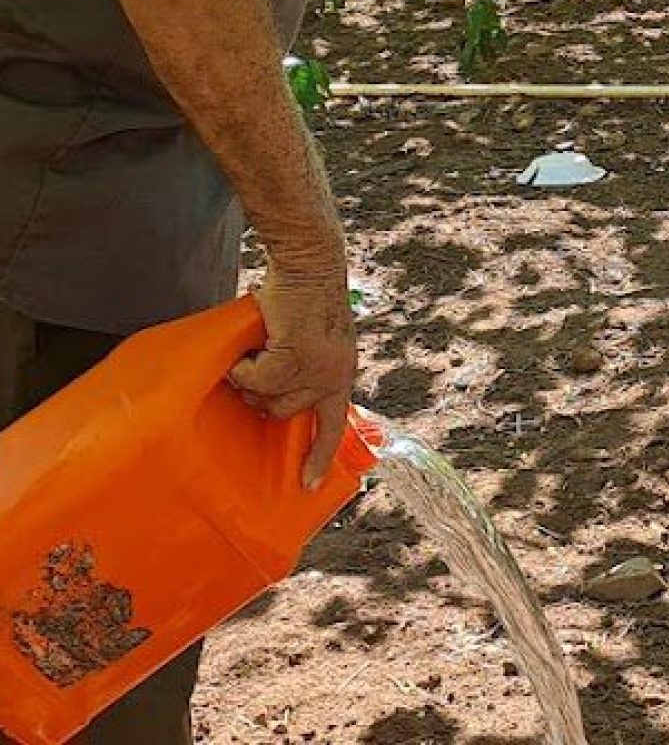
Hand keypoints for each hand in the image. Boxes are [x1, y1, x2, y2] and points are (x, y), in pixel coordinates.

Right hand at [231, 266, 358, 489]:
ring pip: (266, 397)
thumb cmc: (305, 297)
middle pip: (284, 412)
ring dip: (253, 376)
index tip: (309, 485)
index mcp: (342, 373)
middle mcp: (335, 376)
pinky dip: (246, 363)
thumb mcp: (316, 339)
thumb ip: (303, 368)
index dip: (320, 455)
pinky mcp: (295, 358)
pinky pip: (255, 378)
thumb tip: (268, 399)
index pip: (334, 424)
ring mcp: (317, 369)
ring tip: (261, 347)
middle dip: (263, 393)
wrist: (311, 263)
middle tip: (260, 361)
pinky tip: (256, 341)